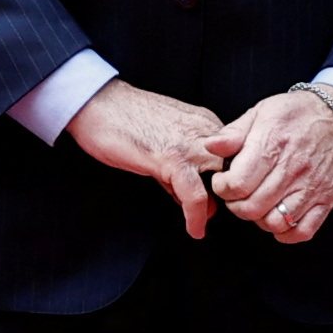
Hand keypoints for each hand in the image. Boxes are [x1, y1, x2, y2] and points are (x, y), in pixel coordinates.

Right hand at [67, 80, 228, 239]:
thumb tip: (198, 203)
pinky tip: (194, 229)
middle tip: (217, 217)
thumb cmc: (122, 120)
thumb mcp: (162, 146)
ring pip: (222, 182)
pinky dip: (196, 216)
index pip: (234, 159)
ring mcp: (190, 143)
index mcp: (205, 125)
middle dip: (229, 196)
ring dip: (217, 208)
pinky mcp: (171, 157)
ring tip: (204, 226)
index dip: (230, 184)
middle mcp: (205, 132)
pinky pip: (195, 194)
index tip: (222, 204)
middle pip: (236, 170)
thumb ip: (181, 173)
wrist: (96, 102)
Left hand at [203, 86, 332, 248]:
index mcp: (272, 146)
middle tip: (236, 194)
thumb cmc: (296, 114)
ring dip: (259, 219)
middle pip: (252, 208)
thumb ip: (233, 133)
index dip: (222, 187)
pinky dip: (286, 233)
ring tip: (256, 204)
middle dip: (235, 205)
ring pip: (275, 222)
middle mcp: (293, 170)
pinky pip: (303, 231)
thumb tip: (210, 146)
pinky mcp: (327, 200)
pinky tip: (277, 218)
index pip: (238, 184)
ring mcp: (312, 187)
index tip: (223, 180)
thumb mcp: (261, 113)